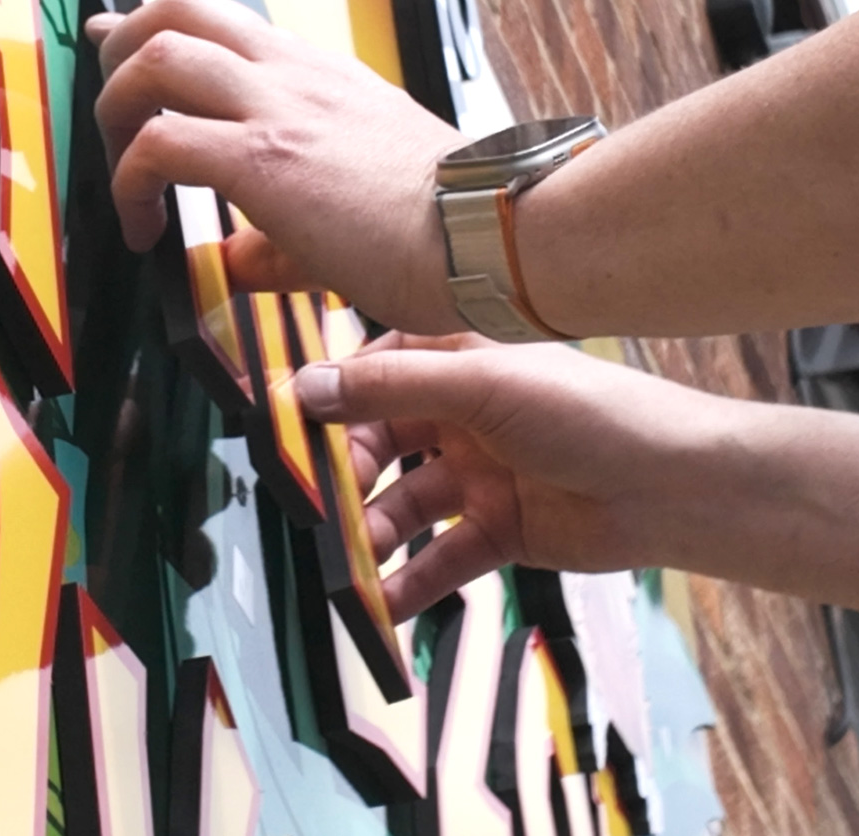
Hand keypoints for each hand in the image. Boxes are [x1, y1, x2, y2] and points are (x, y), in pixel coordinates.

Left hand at [87, 0, 465, 333]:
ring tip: (123, 175)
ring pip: (154, 56)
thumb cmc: (439, 226)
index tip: (113, 35)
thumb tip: (231, 263)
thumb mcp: (350, 202)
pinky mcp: (265, 158)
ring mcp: (277, 106)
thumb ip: (279, 228)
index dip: (148, 21)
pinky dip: (129, 182)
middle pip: (173, 6)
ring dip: (114, 110)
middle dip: (121, 49)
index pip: (216, 15)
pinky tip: (143, 231)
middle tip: (112, 112)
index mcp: (312, 73)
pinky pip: (160, 144)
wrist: (492, 234)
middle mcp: (290, 72)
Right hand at [295, 332, 812, 620]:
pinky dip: (411, 580)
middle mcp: (458, 411)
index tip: (285, 432)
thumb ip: (387, 388)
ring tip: (351, 560)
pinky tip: (382, 604)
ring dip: (374, 530)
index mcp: (454, 358)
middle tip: (318, 507)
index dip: (329, 399)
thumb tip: (301, 389)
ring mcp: (477, 471)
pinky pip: (441, 556)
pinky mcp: (498, 529)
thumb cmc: (583, 412)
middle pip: (379, 440)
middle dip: (346, 474)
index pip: (371, 370)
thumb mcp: (478, 386)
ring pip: (405, 500)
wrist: (677, 488)